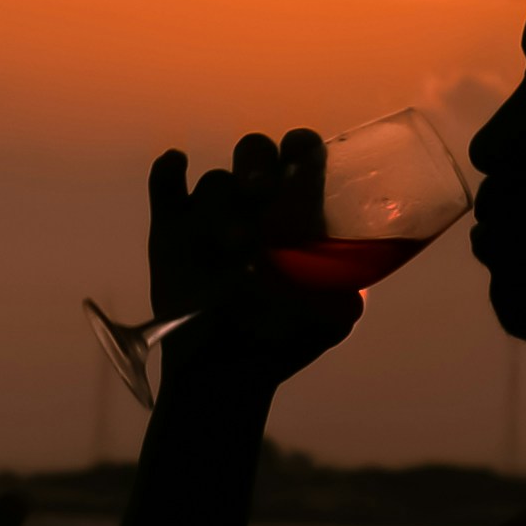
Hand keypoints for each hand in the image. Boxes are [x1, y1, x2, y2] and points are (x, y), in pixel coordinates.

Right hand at [140, 131, 362, 394]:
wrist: (226, 376)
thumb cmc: (283, 342)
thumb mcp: (331, 317)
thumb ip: (348, 282)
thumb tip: (359, 262)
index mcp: (295, 212)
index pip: (302, 157)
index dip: (303, 149)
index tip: (302, 159)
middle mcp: (253, 204)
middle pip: (255, 153)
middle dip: (258, 164)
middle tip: (260, 193)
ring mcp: (210, 215)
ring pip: (215, 180)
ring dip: (222, 203)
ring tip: (233, 244)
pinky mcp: (170, 230)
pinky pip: (165, 185)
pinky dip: (169, 172)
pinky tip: (178, 168)